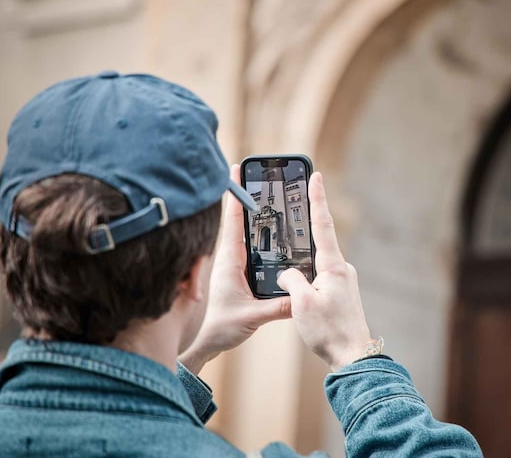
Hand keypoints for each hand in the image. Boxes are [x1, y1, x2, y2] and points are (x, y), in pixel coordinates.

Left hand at [178, 164, 290, 373]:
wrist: (210, 340)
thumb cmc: (223, 327)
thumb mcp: (252, 316)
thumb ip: (276, 307)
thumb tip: (299, 297)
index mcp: (231, 261)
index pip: (233, 220)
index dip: (236, 194)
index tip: (236, 169)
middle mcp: (230, 257)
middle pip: (237, 218)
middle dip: (244, 194)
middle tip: (254, 172)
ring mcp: (234, 263)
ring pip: (242, 230)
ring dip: (249, 210)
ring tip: (262, 190)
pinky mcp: (238, 271)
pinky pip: (246, 243)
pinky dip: (253, 229)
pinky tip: (266, 225)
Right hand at [277, 172, 370, 370]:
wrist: (352, 356)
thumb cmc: (328, 331)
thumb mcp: (301, 303)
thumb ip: (291, 279)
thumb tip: (287, 272)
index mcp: (333, 266)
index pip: (323, 224)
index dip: (317, 199)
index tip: (316, 176)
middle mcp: (341, 269)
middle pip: (318, 243)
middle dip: (303, 231)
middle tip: (294, 212)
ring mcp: (343, 281)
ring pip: (316, 264)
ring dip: (302, 264)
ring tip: (288, 270)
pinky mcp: (341, 293)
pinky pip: (319, 278)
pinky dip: (306, 279)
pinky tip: (296, 291)